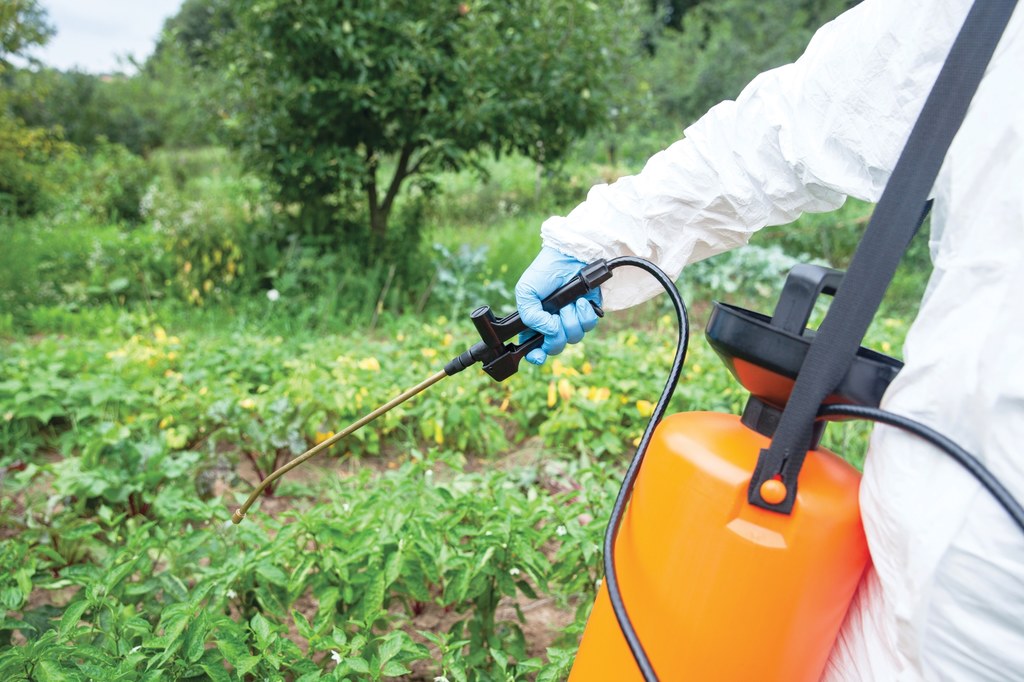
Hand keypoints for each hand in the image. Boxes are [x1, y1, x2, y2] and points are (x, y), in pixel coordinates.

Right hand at [514, 246, 601, 364]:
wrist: (570, 256)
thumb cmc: (545, 271)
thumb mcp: (526, 291)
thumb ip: (530, 315)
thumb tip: (549, 331)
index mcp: (535, 322)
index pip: (534, 348)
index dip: (536, 355)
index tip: (538, 355)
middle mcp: (553, 325)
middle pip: (556, 346)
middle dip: (557, 335)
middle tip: (556, 319)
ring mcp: (571, 320)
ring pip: (574, 337)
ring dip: (571, 319)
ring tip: (569, 303)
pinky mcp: (588, 313)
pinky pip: (589, 326)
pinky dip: (585, 314)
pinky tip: (581, 301)